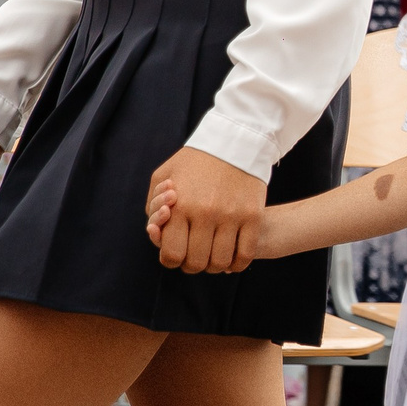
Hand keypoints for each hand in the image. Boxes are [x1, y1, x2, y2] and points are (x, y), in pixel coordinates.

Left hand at [144, 146, 265, 273]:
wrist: (234, 140)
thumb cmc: (195, 160)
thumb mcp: (164, 175)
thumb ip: (153, 206)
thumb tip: (156, 232)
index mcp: (179, 206)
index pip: (172, 255)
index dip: (172, 260)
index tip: (177, 252)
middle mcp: (205, 214)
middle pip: (195, 263)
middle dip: (192, 264)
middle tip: (195, 253)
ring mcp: (231, 216)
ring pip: (220, 262)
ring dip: (214, 265)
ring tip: (213, 253)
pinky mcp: (253, 216)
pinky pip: (244, 254)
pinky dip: (237, 263)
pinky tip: (232, 257)